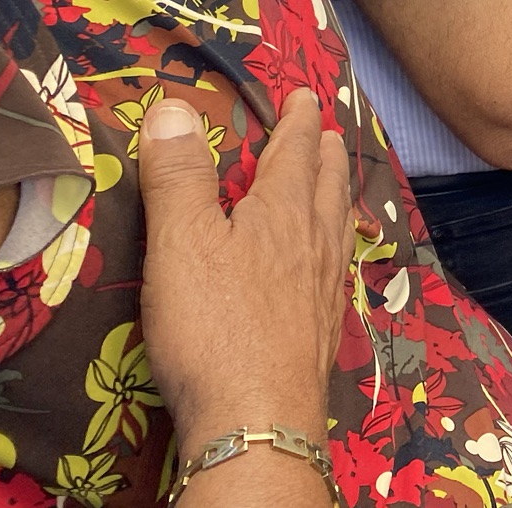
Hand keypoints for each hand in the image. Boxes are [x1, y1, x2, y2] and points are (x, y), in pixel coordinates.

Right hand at [138, 87, 352, 451]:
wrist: (258, 417)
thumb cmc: (215, 327)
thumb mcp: (181, 243)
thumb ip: (179, 177)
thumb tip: (174, 108)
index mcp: (283, 213)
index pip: (294, 152)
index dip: (298, 120)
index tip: (306, 95)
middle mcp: (314, 243)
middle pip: (326, 185)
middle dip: (324, 152)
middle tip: (328, 130)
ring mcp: (325, 288)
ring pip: (337, 225)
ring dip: (335, 195)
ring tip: (336, 184)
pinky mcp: (322, 328)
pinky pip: (337, 268)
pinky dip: (336, 246)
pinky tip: (330, 263)